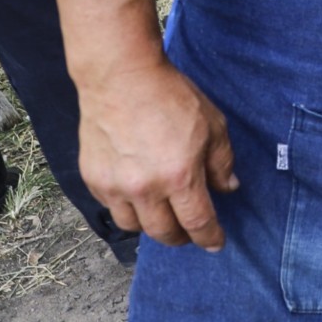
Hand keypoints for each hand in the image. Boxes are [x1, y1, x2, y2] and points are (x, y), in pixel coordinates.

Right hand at [37, 0, 239, 251]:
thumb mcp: (213, 126)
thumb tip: (228, 188)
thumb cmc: (172, 98)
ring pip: (134, 226)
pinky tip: (139, 196)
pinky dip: (128, 208)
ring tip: (163, 215)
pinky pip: (112, 207)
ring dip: (152, 225)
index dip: (209, 237)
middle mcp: (145, 188)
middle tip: (190, 231)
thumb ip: (222, 163)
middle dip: (181, 236)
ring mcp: (115, 186)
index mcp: (180, 177)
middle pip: (164, 232)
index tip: (215, 244)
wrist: (122, 78)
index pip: (197, 223)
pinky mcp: (93, 178)